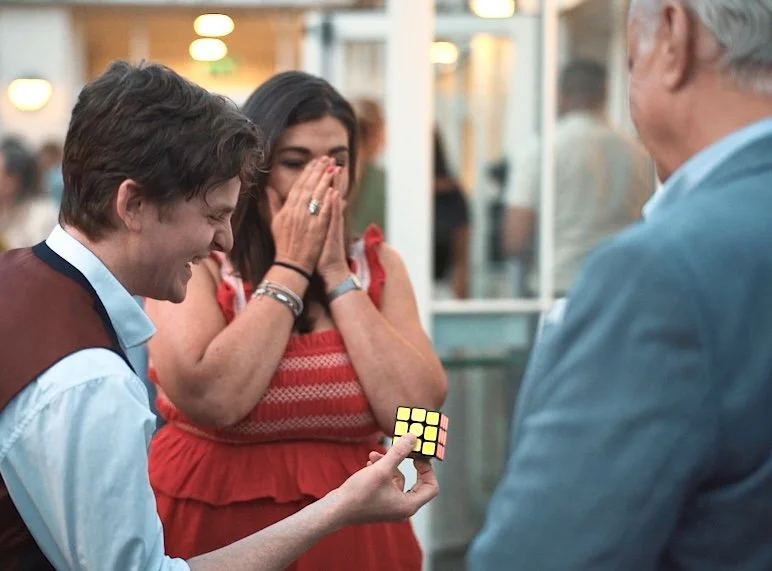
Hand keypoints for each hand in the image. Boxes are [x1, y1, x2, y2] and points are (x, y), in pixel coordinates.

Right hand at [268, 158, 336, 273]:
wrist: (291, 264)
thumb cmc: (283, 244)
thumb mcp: (274, 222)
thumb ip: (271, 205)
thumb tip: (267, 189)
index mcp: (287, 209)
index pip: (298, 186)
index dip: (307, 172)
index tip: (315, 162)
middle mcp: (296, 212)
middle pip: (308, 187)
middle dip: (318, 171)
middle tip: (326, 159)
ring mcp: (307, 220)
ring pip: (317, 196)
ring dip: (325, 180)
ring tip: (333, 168)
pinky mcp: (317, 229)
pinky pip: (324, 211)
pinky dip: (329, 200)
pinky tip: (335, 189)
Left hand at [317, 169, 349, 286]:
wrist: (330, 269)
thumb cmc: (319, 253)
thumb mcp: (314, 234)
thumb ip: (310, 219)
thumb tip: (305, 208)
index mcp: (322, 217)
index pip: (320, 194)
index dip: (318, 179)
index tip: (317, 164)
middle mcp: (329, 217)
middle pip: (329, 192)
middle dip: (328, 176)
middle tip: (329, 160)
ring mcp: (333, 224)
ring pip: (334, 201)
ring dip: (335, 185)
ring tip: (335, 169)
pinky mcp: (334, 232)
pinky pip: (335, 216)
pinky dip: (335, 204)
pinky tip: (334, 193)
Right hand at [329, 434, 438, 525]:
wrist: (335, 510)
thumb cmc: (359, 494)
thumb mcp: (382, 469)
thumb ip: (399, 452)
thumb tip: (413, 437)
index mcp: (408, 505)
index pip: (431, 487)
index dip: (428, 469)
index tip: (418, 456)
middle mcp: (402, 509)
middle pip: (416, 483)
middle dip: (405, 463)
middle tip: (404, 450)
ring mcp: (390, 508)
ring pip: (398, 480)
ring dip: (388, 464)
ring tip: (373, 454)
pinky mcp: (380, 504)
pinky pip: (388, 485)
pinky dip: (382, 472)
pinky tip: (369, 462)